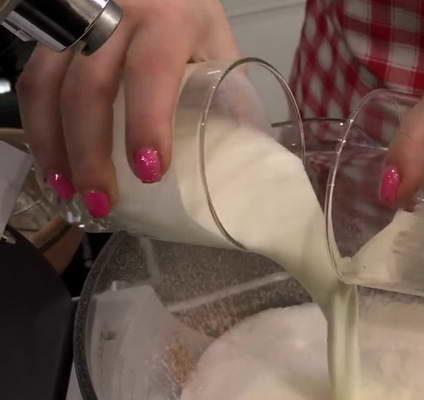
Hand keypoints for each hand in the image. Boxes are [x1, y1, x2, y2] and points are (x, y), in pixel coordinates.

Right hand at [17, 0, 238, 216]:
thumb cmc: (188, 18)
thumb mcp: (215, 43)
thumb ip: (223, 89)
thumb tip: (236, 159)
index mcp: (169, 19)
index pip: (152, 71)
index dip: (147, 123)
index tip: (150, 172)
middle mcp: (115, 12)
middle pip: (89, 86)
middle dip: (90, 151)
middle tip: (101, 200)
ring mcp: (75, 17)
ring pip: (46, 83)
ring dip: (52, 144)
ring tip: (66, 189)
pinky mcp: (49, 29)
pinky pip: (32, 78)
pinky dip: (37, 125)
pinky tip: (51, 158)